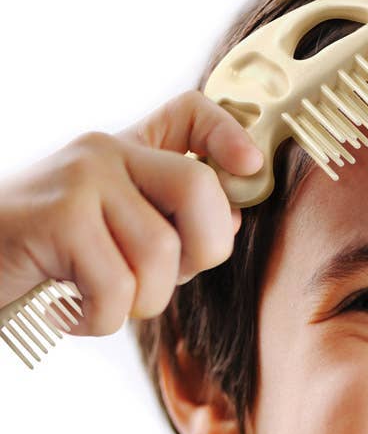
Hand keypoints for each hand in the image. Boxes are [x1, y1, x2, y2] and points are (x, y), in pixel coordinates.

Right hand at [0, 90, 262, 336]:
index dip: (230, 133)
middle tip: (158, 281)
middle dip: (202, 254)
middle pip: (198, 190)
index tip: (252, 169)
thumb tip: (233, 217)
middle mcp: (104, 153)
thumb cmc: (49, 263)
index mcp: (126, 153)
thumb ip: (171, 224)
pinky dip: (99, 320)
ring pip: (161, 252)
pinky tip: (68, 312)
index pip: (189, 112)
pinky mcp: (56, 216)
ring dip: (140, 301)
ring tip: (99, 301)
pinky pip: (118, 287)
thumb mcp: (115, 237)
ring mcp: (79, 178)